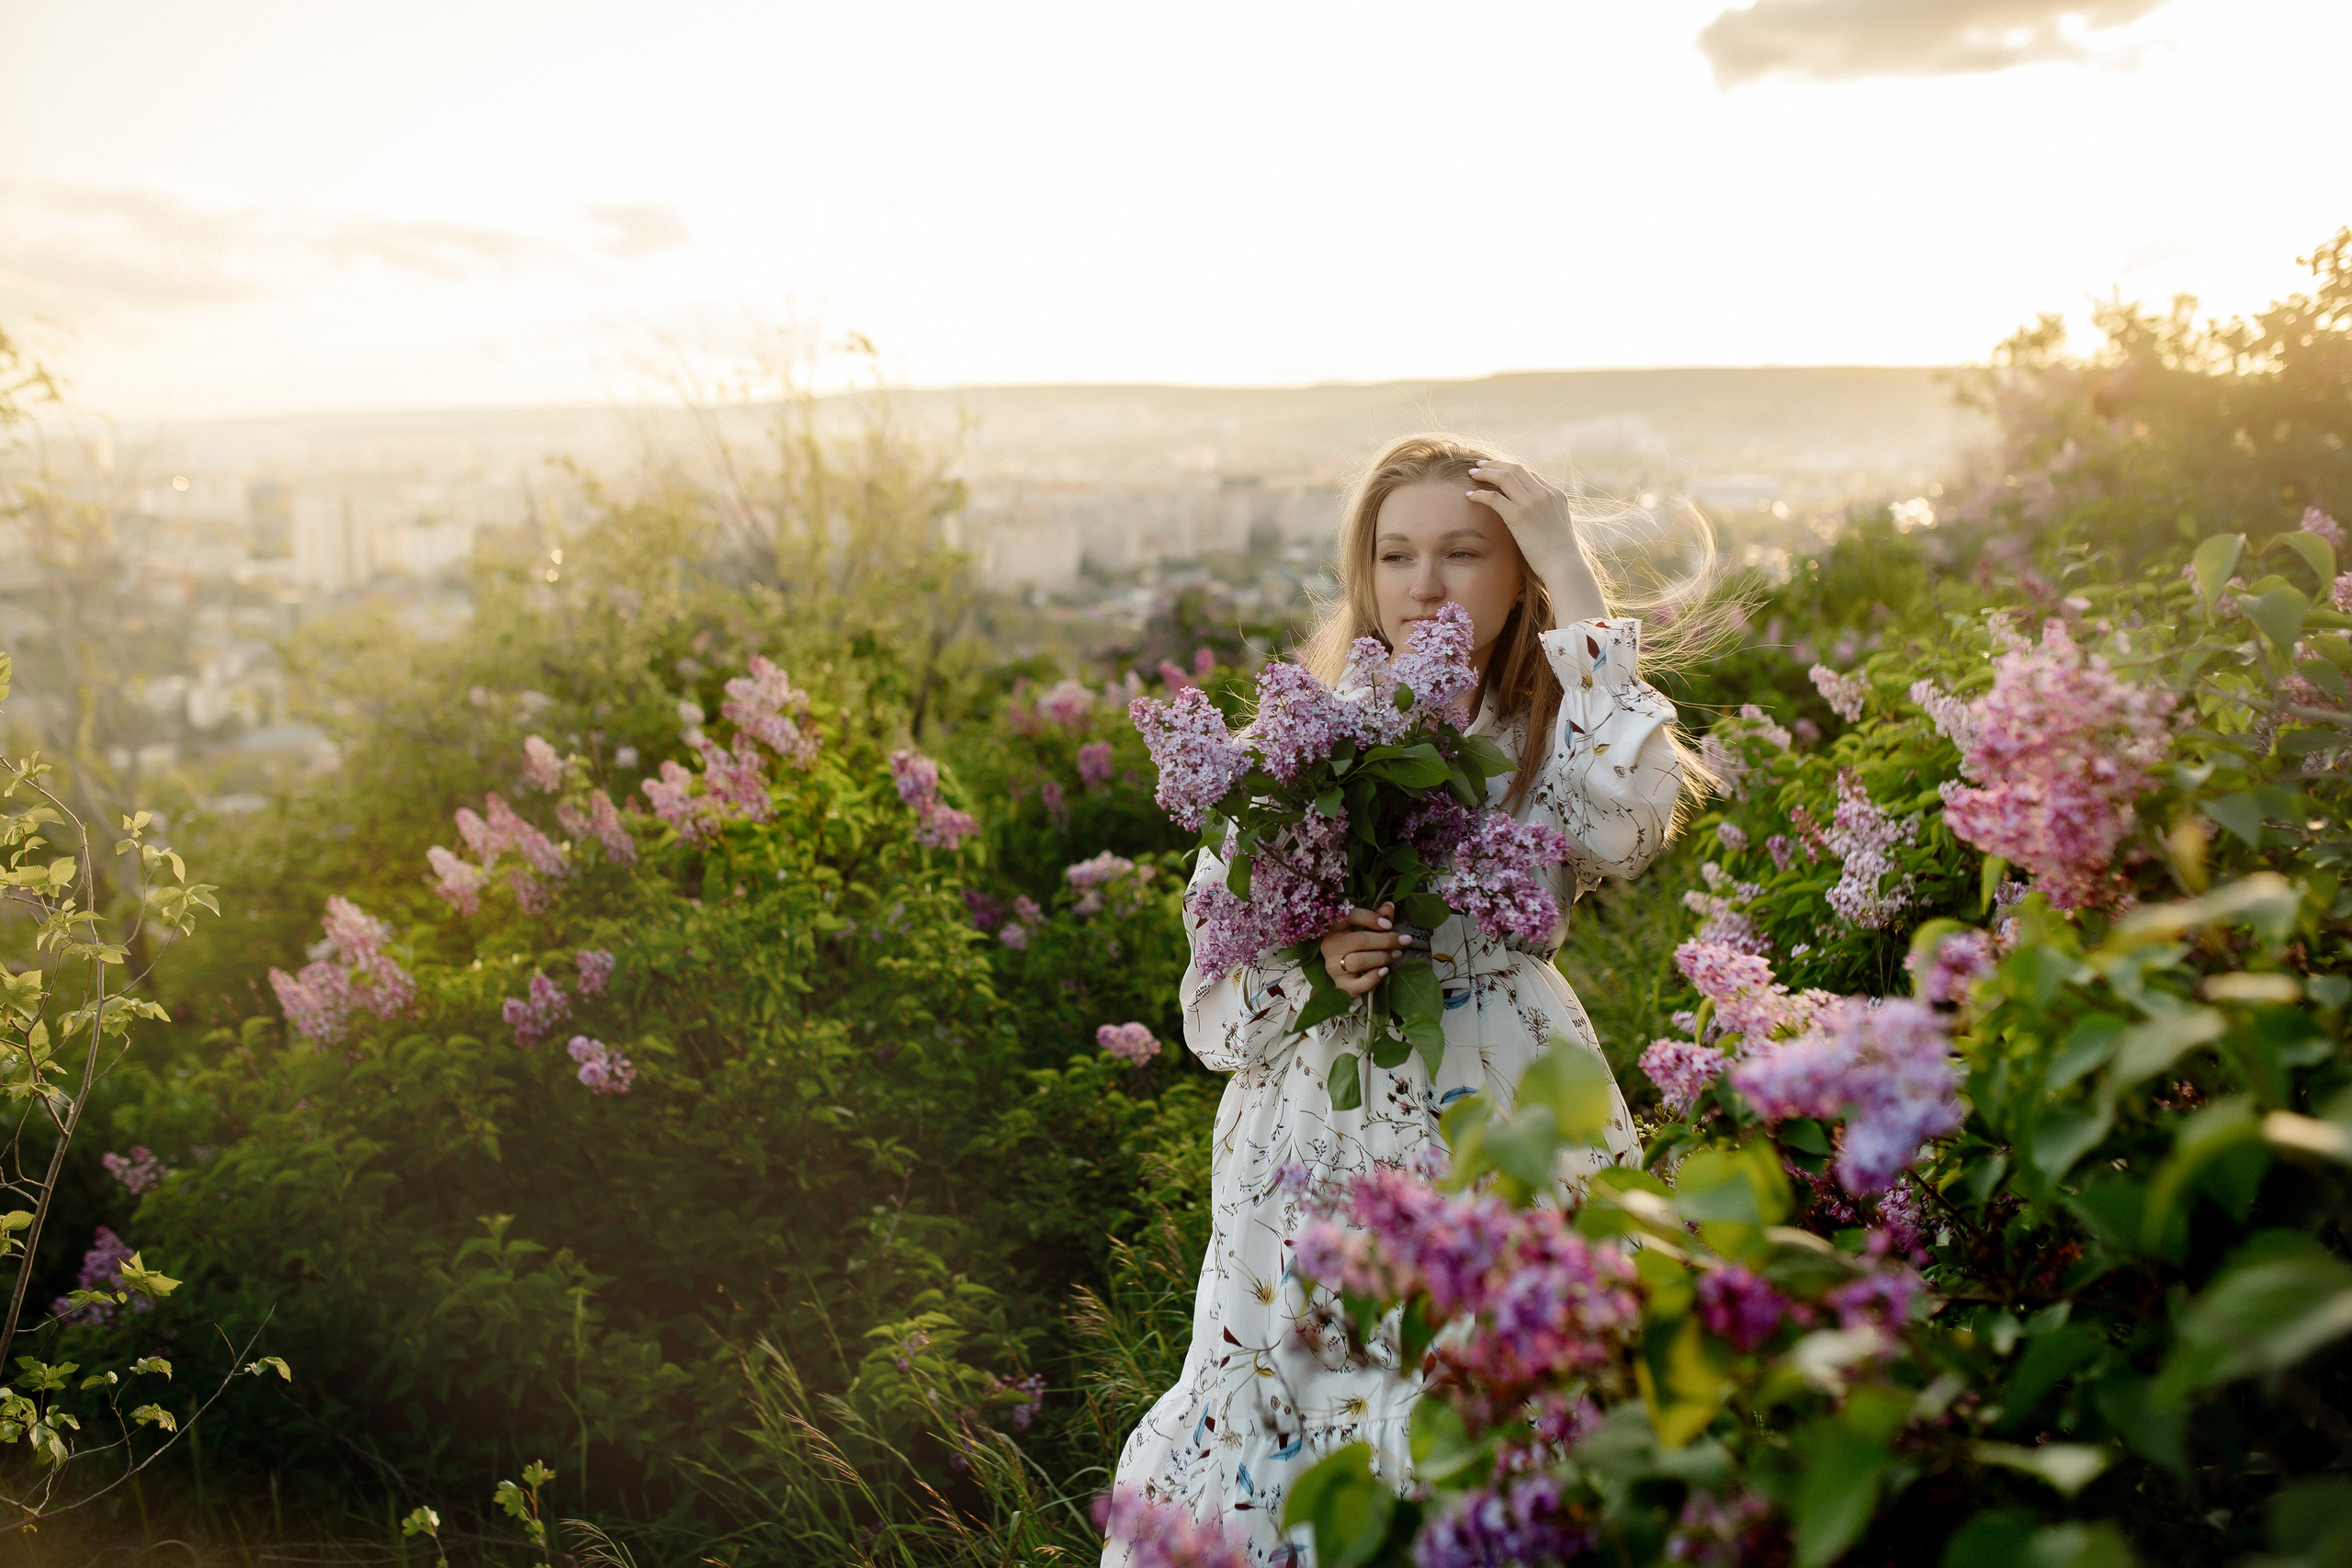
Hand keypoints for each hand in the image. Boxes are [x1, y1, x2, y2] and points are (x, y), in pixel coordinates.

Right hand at [1320, 903, 1403, 997]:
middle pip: (1360, 940)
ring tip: (1396, 954)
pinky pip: (1358, 984)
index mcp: (1333, 928)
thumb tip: (1389, 907)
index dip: (1371, 918)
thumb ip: (1375, 918)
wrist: (1343, 974)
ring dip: (1383, 957)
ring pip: (1359, 961)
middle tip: (1403, 941)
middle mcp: (1330, 946)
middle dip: (1386, 940)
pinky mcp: (1341, 985)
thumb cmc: (1355, 946)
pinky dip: (1373, 978)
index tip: (1389, 924)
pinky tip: (1384, 971)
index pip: (1349, 916)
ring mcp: (1333, 967)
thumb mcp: (1363, 928)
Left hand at [1466, 459, 1606, 624]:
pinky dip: (1479, 494)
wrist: (1565, 566)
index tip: (1496, 471)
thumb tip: (1533, 520)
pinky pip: (1493, 497)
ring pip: (1504, 476)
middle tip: (1479, 466)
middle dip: (1495, 464)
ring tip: (1472, 474)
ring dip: (1485, 473)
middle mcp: (1545, 494)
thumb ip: (1546, 516)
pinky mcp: (1519, 515)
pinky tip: (1470, 496)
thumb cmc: (1561, 555)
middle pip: (1515, 469)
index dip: (1510, 470)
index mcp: (1556, 494)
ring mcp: (1532, 503)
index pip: (1529, 474)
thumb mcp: (1557, 527)